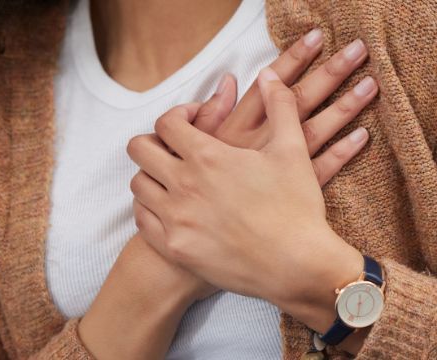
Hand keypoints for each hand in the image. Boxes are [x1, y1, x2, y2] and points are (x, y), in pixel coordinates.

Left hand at [128, 67, 368, 320]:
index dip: (177, 116)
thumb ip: (280, 106)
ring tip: (174, 179)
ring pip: (139, 186)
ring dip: (153, 176)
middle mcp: (183, 185)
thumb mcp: (292, 150)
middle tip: (175, 148)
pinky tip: (172, 209)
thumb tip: (269, 75)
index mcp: (208, 156)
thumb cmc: (297, 206)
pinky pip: (143, 221)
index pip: (167, 123)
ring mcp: (175, 219)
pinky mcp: (175, 248)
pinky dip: (152, 210)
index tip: (192, 122)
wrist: (298, 265)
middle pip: (140, 150)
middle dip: (155, 143)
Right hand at [170, 30, 373, 183]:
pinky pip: (322, 170)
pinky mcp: (290, 197)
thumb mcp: (192, 151)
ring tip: (370, 84)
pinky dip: (343, 152)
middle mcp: (258, 144)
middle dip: (329, 72)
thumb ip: (208, 116)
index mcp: (234, 130)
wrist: (188, 250)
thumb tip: (229, 82)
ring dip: (345, 106)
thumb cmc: (191, 197)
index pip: (269, 84)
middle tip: (358, 50)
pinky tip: (363, 136)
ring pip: (316, 130)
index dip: (292, 60)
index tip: (316, 37)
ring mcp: (276, 170)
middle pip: (300, 100)